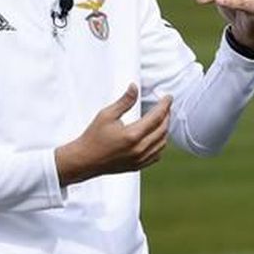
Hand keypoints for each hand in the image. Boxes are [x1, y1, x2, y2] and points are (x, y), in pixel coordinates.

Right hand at [55, 85, 171, 186]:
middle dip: (167, 115)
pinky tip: (156, 136)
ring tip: (162, 118)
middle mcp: (139, 149)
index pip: (157, 117)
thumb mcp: (107, 115)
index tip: (168, 97)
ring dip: (165, 129)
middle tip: (165, 105)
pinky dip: (160, 144)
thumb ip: (124, 101)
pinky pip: (157, 155)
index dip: (165, 105)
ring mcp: (139, 159)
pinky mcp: (137, 166)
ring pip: (162, 143)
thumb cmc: (93, 136)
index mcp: (132, 135)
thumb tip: (134, 87)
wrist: (85, 160)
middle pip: (162, 129)